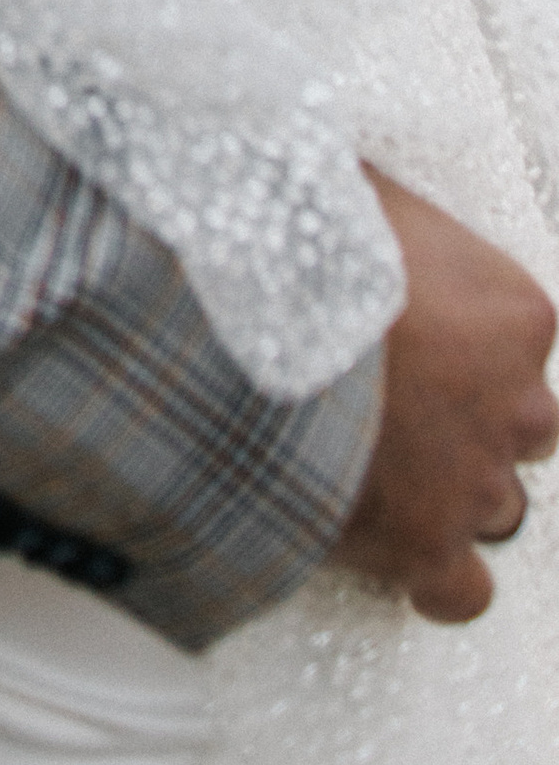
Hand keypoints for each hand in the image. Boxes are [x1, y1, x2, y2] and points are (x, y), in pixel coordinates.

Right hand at [330, 173, 556, 619]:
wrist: (239, 332)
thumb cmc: (294, 245)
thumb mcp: (342, 186)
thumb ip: (373, 204)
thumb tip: (337, 173)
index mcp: (511, 313)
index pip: (520, 337)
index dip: (462, 340)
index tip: (413, 331)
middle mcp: (513, 404)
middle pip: (524, 426)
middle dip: (470, 421)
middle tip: (398, 402)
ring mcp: (472, 483)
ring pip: (498, 507)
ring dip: (449, 492)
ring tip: (378, 468)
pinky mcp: (426, 550)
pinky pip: (461, 590)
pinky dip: (431, 575)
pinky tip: (388, 546)